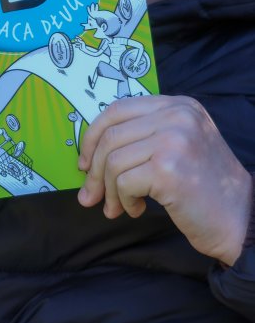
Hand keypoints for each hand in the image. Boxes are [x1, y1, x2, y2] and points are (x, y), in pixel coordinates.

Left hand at [77, 95, 251, 265]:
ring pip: (112, 161)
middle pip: (110, 136)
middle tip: (90, 196)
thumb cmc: (205, 187)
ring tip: (118, 207)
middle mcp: (177, 116)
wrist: (241, 217)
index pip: (117, 109)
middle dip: (93, 170)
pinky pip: (123, 182)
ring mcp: (174, 140)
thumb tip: (87, 156)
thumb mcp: (179, 146)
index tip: (84, 162)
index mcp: (178, 105)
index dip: (93, 136)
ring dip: (109, 191)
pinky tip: (137, 210)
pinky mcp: (168, 168)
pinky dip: (123, 201)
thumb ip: (142, 138)